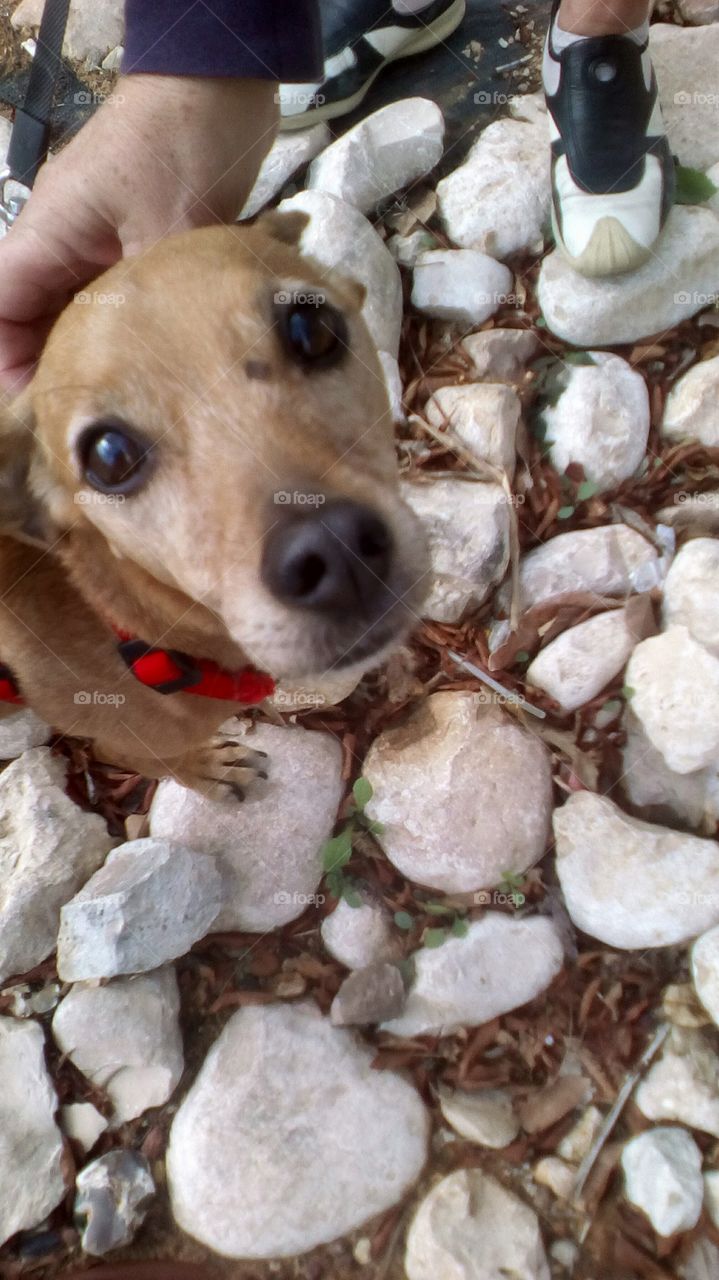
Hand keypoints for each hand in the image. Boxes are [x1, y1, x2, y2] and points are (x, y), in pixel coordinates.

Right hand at [0, 73, 276, 389]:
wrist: (224, 80)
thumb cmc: (184, 146)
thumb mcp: (168, 232)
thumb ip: (148, 298)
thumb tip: (150, 363)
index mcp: (50, 233)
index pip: (2, 306)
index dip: (9, 361)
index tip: (39, 407)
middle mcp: (65, 238)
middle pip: (36, 315)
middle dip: (55, 368)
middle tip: (93, 418)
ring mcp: (100, 238)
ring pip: (78, 309)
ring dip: (94, 352)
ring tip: (123, 403)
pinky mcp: (139, 239)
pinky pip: (118, 296)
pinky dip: (128, 329)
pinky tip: (155, 363)